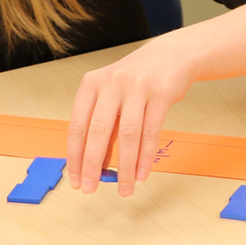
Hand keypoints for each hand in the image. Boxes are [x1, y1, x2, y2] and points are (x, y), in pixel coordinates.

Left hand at [66, 34, 200, 196]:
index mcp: (92, 84)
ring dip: (125, 167)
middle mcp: (112, 83)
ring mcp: (137, 87)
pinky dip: (146, 157)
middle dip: (93, 165)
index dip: (75, 156)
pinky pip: (151, 131)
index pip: (78, 126)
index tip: (76, 179)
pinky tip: (142, 174)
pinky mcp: (161, 93)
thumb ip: (103, 127)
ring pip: (128, 135)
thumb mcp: (112, 97)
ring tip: (124, 189)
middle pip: (98, 131)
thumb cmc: (136, 81)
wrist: (171, 55)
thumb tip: (95, 165)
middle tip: (91, 189)